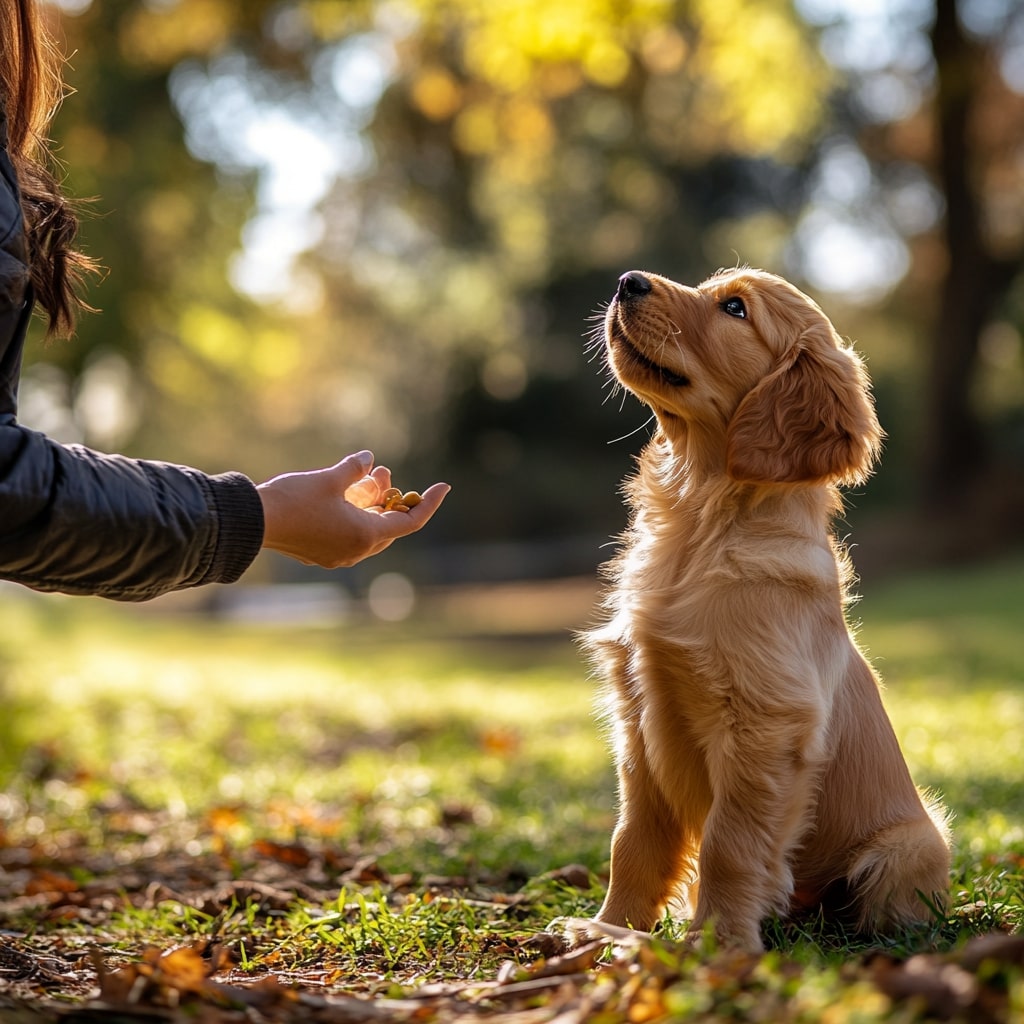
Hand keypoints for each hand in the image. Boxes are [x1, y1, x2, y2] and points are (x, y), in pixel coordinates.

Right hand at [257, 451, 449, 567]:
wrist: (252, 522)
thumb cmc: (294, 500)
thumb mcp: (330, 478)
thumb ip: (355, 469)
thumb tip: (369, 459)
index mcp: (365, 536)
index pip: (410, 522)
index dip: (429, 503)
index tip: (444, 486)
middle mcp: (356, 551)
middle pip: (388, 525)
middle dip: (391, 498)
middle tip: (384, 474)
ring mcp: (337, 555)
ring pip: (367, 528)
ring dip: (370, 503)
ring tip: (367, 475)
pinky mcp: (320, 553)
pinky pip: (348, 533)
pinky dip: (354, 512)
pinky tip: (345, 491)